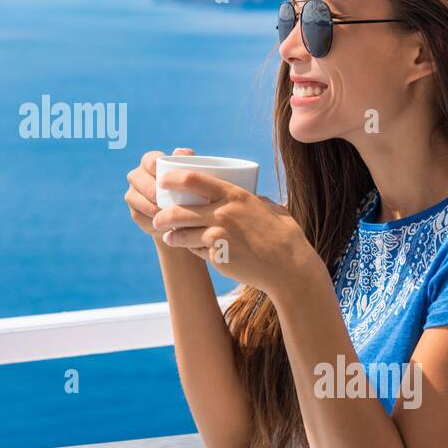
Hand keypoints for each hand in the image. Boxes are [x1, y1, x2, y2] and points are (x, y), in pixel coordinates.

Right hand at [124, 147, 194, 240]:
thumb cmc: (190, 189)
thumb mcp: (191, 174)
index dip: (156, 167)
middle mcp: (137, 175)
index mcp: (149, 161)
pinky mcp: (134, 212)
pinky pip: (138, 215)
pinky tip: (164, 223)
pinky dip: (151, 219)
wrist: (185, 216)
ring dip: (152, 207)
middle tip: (171, 200)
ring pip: (136, 198)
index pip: (149, 160)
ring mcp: (132, 194)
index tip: (168, 178)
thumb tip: (179, 152)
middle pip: (139, 180)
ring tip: (169, 213)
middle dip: (154, 191)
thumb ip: (187, 159)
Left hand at [151, 170, 313, 292]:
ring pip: (182, 234)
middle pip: (179, 212)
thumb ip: (251, 199)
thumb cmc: (283, 236)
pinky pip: (197, 252)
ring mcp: (218, 237)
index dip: (173, 179)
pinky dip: (193, 251)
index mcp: (234, 195)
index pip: (193, 179)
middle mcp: (222, 214)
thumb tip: (245, 194)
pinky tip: (194, 250)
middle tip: (159, 218)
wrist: (288, 268)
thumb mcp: (267, 207)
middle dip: (163, 215)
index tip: (163, 181)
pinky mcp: (216, 257)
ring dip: (172, 236)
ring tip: (169, 236)